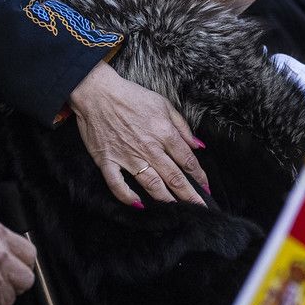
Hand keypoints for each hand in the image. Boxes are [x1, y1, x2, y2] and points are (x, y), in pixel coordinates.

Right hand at [70, 63, 209, 206]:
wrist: (97, 92)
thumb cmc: (131, 96)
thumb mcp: (163, 104)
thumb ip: (182, 126)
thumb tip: (198, 146)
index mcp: (164, 133)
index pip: (187, 161)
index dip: (199, 177)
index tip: (207, 188)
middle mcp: (149, 148)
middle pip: (174, 177)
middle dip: (190, 195)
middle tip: (200, 209)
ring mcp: (127, 156)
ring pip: (151, 184)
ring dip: (166, 199)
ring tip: (178, 212)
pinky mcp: (107, 160)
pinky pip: (117, 184)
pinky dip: (127, 196)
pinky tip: (138, 205)